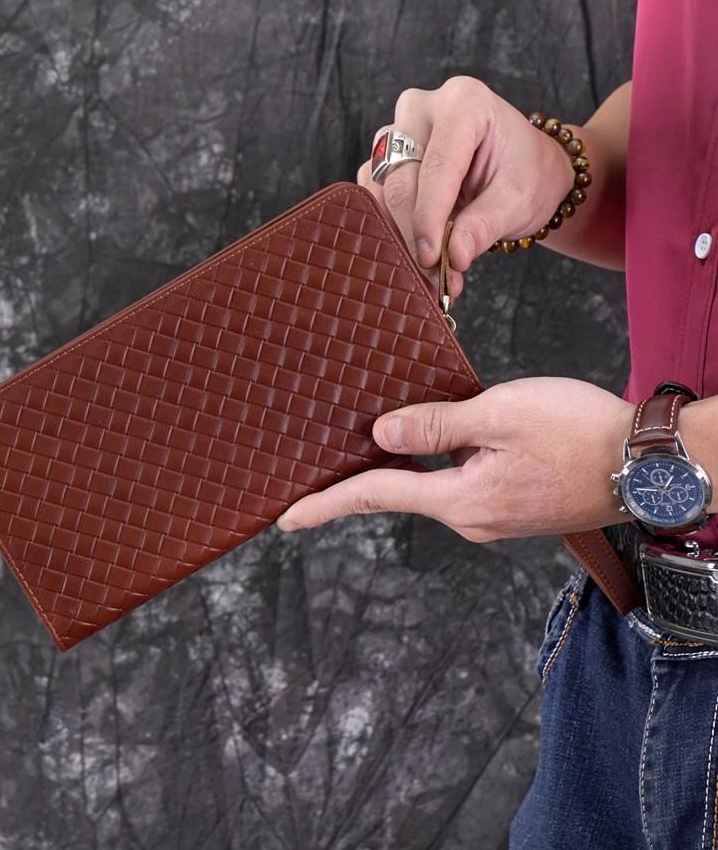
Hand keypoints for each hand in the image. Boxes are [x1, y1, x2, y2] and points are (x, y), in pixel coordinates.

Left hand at [275, 377, 634, 541]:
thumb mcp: (499, 414)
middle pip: (399, 491)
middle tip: (314, 473)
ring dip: (403, 465)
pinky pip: (457, 484)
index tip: (284, 520)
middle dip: (359, 479)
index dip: (325, 504)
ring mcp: (493, 516)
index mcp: (461, 500)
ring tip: (374, 440)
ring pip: (430, 486)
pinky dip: (435, 465)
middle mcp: (471, 518)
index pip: (377, 495)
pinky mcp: (511, 506)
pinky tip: (431, 443)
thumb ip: (435, 424)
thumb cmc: (579, 431)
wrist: (650, 463)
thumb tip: (380, 433)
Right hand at [359, 75, 576, 302]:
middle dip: (413, 233)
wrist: (520, 166)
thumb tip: (454, 257)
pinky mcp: (381, 157)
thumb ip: (485, 226)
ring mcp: (396, 131)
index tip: (430, 259)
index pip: (436, 167)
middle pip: (401, 179)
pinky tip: (413, 249)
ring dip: (399, 235)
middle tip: (432, 275)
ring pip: (379, 189)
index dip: (428, 218)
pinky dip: (389, 228)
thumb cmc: (524, 173)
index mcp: (464, 104)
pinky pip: (371, 196)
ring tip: (428, 270)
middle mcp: (422, 109)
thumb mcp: (518, 200)